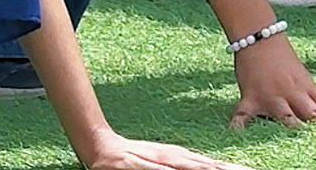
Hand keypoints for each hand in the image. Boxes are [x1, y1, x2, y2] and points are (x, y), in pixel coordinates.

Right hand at [79, 130, 255, 169]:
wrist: (103, 148)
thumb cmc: (134, 158)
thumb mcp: (162, 161)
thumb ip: (183, 166)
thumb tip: (210, 168)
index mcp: (181, 159)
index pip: (213, 167)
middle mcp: (175, 158)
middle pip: (208, 167)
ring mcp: (162, 161)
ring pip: (193, 167)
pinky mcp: (148, 165)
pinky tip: (199, 169)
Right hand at [229, 30, 315, 128]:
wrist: (259, 35)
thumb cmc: (279, 52)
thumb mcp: (300, 72)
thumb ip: (309, 91)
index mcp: (304, 86)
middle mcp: (290, 94)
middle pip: (311, 114)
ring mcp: (271, 97)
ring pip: (285, 118)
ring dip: (294, 129)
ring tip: (302, 142)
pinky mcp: (251, 98)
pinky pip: (243, 115)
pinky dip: (238, 125)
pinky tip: (235, 134)